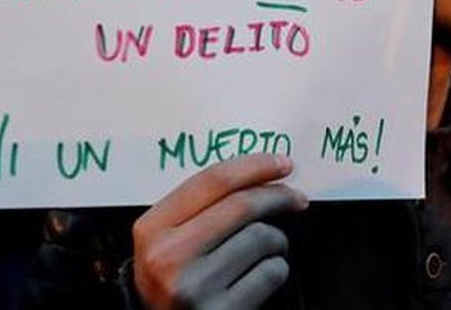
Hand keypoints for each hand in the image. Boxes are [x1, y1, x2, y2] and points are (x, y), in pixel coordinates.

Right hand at [133, 153, 308, 308]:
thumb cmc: (172, 280)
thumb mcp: (167, 240)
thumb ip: (200, 207)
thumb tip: (260, 174)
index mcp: (153, 229)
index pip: (213, 180)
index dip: (256, 165)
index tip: (283, 163)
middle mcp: (170, 257)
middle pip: (243, 205)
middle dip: (280, 195)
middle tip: (297, 197)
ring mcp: (195, 287)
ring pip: (262, 238)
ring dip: (277, 240)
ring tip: (267, 249)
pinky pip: (271, 272)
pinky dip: (276, 267)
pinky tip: (262, 273)